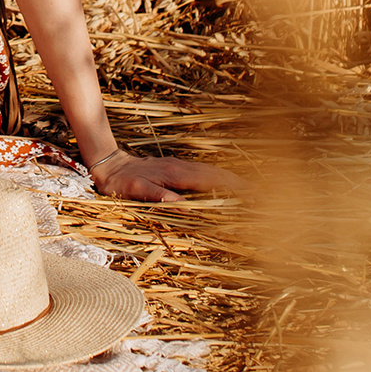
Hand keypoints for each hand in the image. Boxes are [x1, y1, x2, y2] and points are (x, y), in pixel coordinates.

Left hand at [87, 148, 240, 202]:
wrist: (110, 165)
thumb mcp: (136, 191)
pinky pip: (203, 173)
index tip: (253, 194)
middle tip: (260, 194)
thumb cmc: (121, 182)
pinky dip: (218, 178)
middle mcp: (182, 168)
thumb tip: (182, 206)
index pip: (212, 181)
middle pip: (217, 175)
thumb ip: (158, 196)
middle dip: (239, 183)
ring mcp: (180, 166)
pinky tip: (223, 184)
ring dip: (231, 180)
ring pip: (211, 172)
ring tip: (250, 190)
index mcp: (176, 174)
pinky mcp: (176, 168)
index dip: (233, 187)